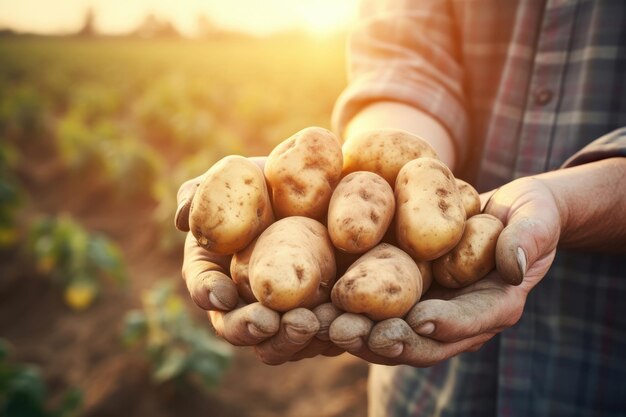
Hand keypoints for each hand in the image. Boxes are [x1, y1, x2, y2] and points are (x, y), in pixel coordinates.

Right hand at [176, 160, 341, 364]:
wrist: (321, 185)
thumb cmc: (265, 181)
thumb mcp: (232, 177)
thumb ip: (201, 193)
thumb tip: (183, 219)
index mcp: (216, 271)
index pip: (205, 288)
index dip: (209, 293)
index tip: (221, 294)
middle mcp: (245, 301)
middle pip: (240, 328)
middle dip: (251, 329)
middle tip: (268, 321)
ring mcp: (282, 313)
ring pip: (280, 342)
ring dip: (291, 339)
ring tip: (308, 323)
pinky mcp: (319, 316)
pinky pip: (323, 336)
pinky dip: (331, 334)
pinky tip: (342, 324)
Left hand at [329, 176, 561, 365]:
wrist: (506, 211)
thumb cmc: (528, 211)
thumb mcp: (537, 217)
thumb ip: (529, 238)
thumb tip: (513, 266)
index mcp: (497, 305)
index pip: (472, 321)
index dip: (446, 324)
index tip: (417, 320)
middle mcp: (461, 319)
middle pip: (424, 341)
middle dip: (387, 340)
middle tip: (351, 332)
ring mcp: (432, 313)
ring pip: (394, 336)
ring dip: (359, 336)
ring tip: (323, 326)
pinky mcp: (407, 299)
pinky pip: (378, 315)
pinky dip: (350, 316)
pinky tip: (317, 311)